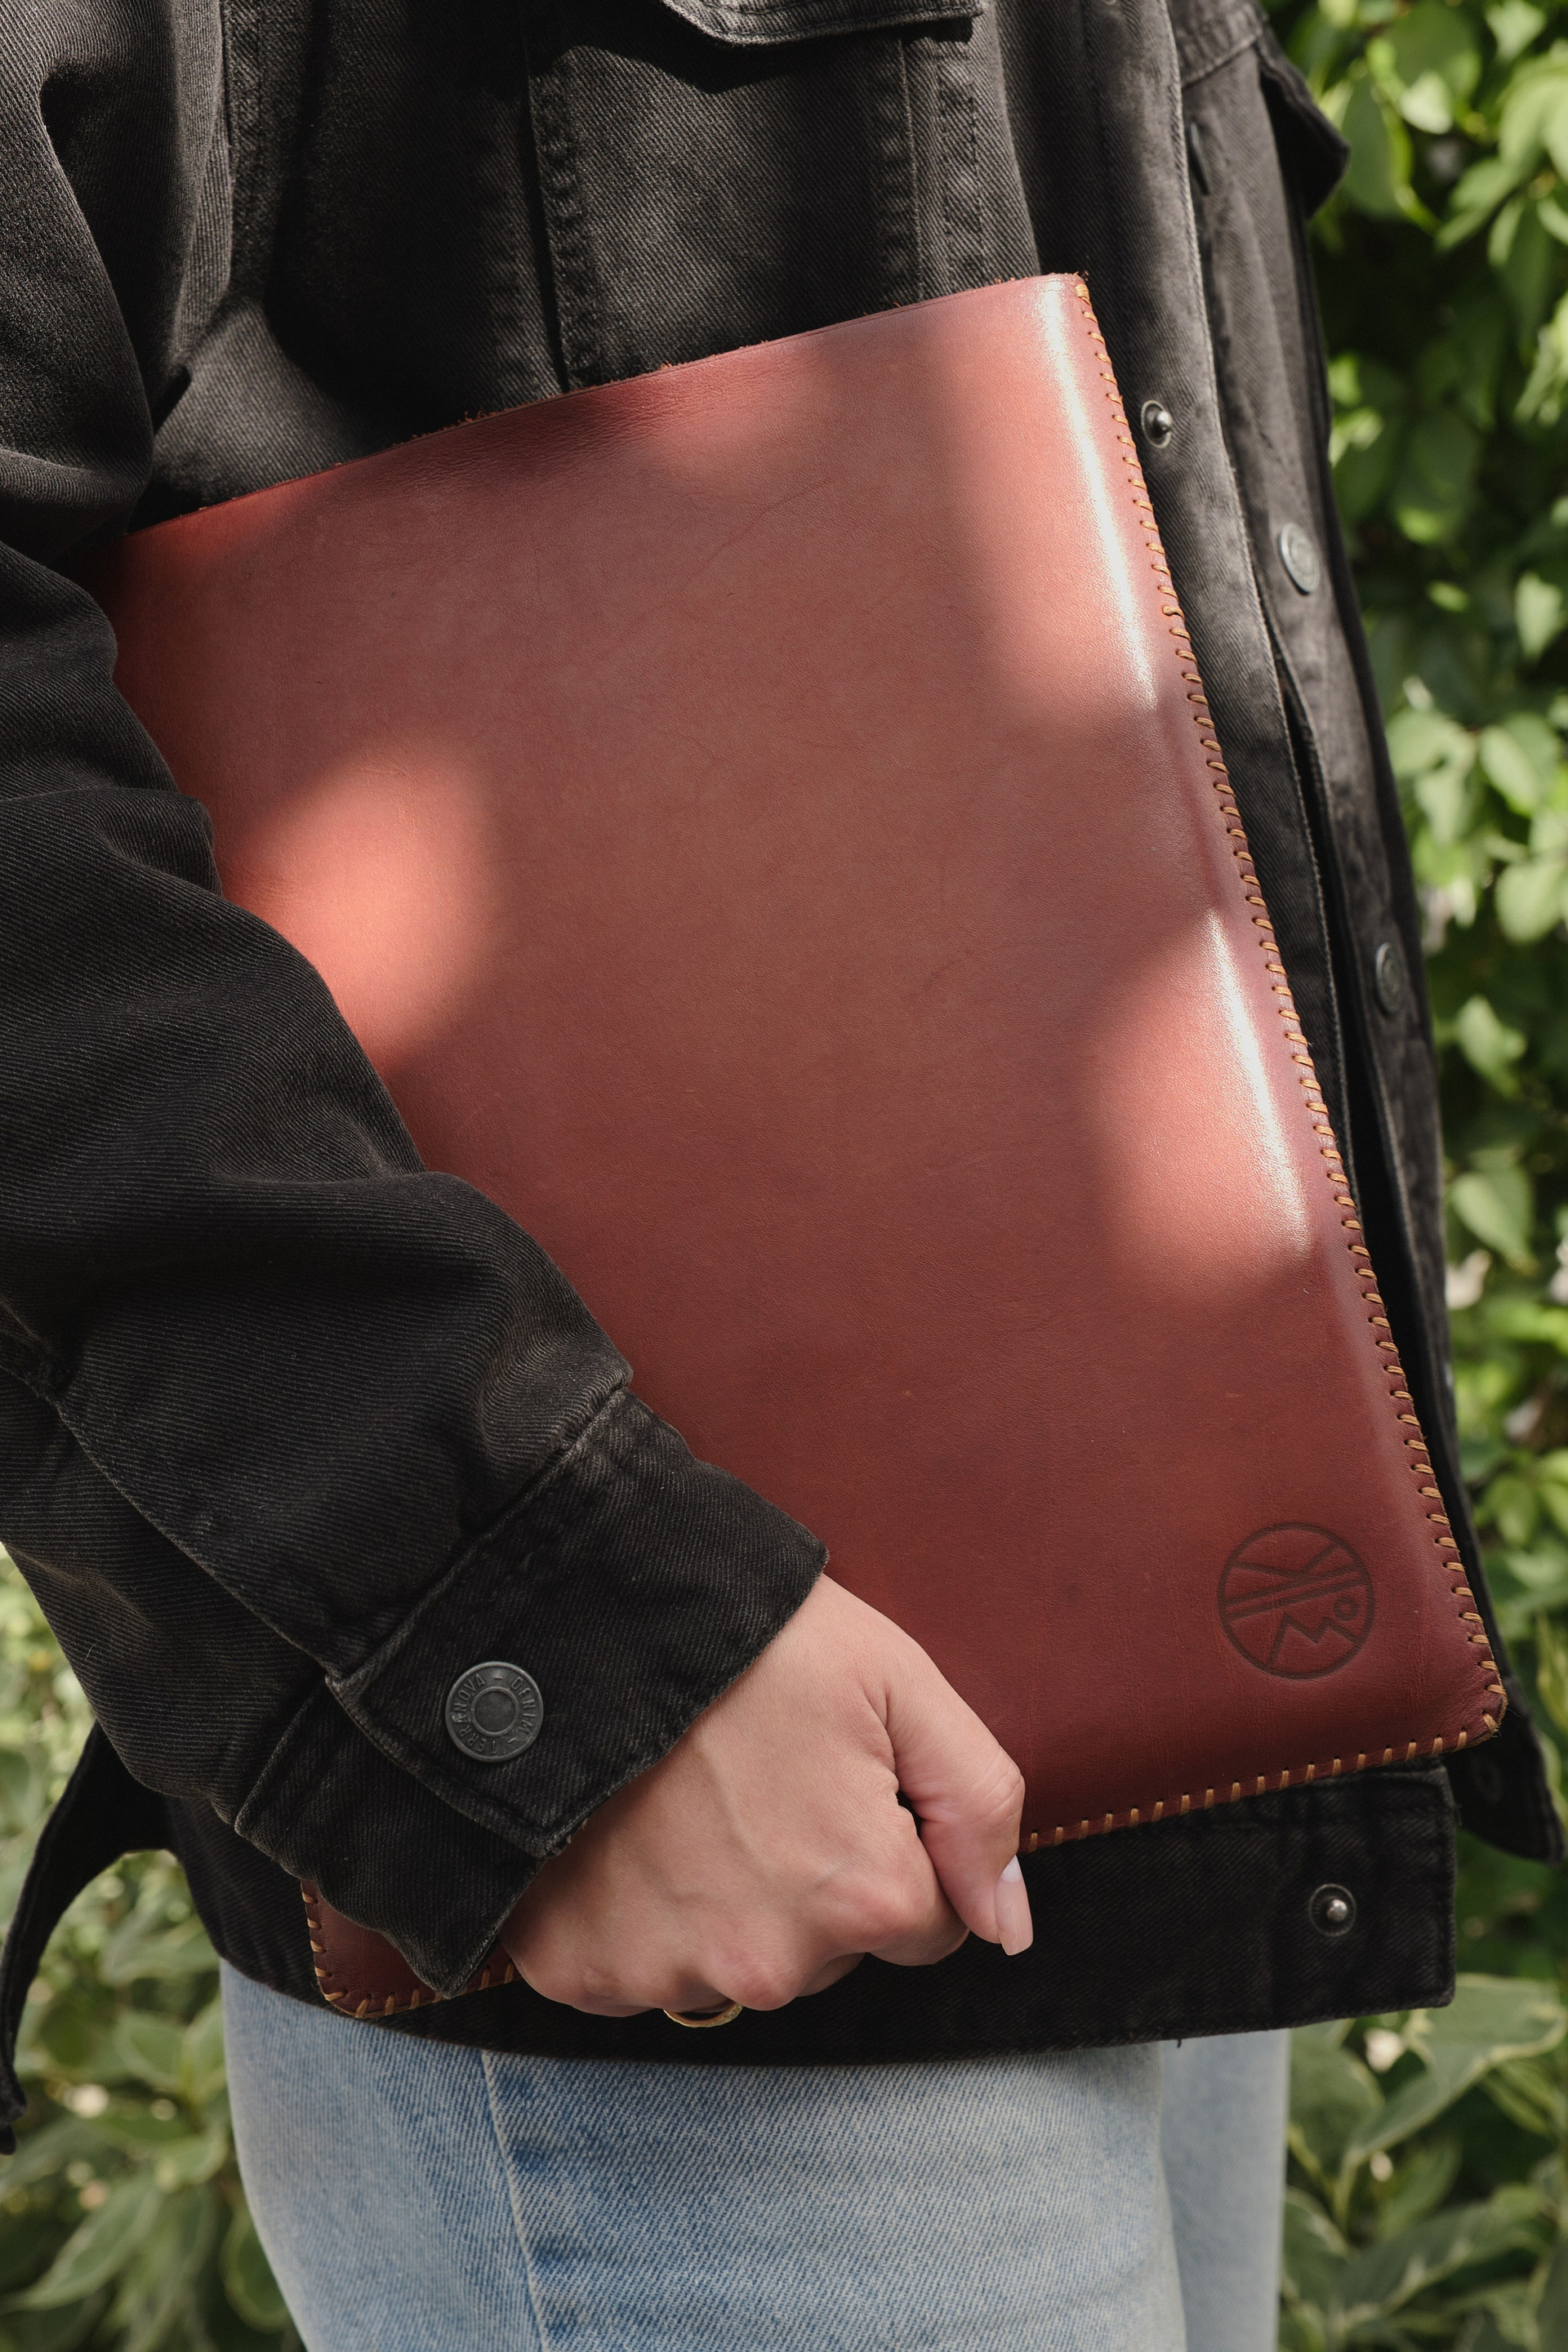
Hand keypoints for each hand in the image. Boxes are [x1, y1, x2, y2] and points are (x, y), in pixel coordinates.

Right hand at [500, 1574, 1032, 2016]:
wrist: (578, 1607)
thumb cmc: (750, 1636)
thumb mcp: (898, 1682)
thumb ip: (977, 1806)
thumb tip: (1007, 1926)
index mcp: (861, 1895)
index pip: (926, 1923)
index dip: (891, 1842)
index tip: (837, 1777)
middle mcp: (767, 1963)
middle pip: (828, 1954)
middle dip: (810, 1880)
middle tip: (755, 1776)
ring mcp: (663, 1972)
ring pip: (732, 1965)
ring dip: (720, 1902)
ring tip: (682, 1797)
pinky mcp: (575, 1969)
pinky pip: (633, 1970)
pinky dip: (632, 1915)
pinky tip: (622, 1835)